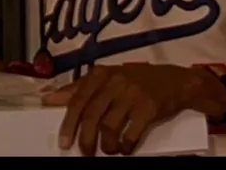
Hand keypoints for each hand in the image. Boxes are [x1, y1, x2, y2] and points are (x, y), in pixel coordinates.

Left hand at [43, 63, 220, 155]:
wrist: (175, 81)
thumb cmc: (136, 80)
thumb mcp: (106, 78)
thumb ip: (79, 88)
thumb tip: (50, 98)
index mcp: (100, 74)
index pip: (77, 101)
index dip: (68, 123)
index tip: (64, 141)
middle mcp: (114, 82)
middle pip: (91, 115)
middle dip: (85, 138)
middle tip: (85, 151)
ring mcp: (132, 94)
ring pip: (109, 125)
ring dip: (106, 144)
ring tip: (107, 150)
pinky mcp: (149, 107)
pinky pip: (132, 132)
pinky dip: (126, 144)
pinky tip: (125, 148)